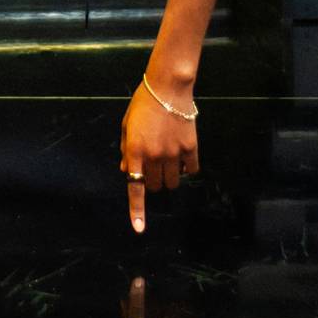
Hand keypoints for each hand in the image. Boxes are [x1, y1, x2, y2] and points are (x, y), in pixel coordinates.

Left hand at [120, 77, 199, 233]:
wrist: (168, 88)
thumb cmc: (143, 104)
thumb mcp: (127, 125)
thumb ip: (127, 150)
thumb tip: (127, 171)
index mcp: (135, 150)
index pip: (135, 187)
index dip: (137, 210)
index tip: (140, 229)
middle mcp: (154, 156)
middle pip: (154, 186)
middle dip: (151, 181)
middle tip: (151, 165)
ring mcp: (174, 153)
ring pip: (173, 182)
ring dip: (168, 177)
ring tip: (167, 158)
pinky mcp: (191, 148)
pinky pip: (191, 170)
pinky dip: (186, 168)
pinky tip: (182, 154)